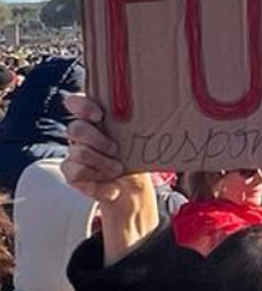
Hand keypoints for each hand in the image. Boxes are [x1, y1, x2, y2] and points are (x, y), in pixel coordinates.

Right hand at [61, 94, 158, 266]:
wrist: (132, 188)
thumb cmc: (135, 156)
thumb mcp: (139, 138)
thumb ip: (137, 122)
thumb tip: (159, 110)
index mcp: (95, 119)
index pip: (76, 103)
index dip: (82, 106)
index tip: (99, 115)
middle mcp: (81, 133)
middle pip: (76, 128)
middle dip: (98, 140)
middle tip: (116, 150)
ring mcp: (74, 152)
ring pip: (78, 152)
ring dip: (102, 163)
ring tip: (118, 170)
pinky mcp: (72, 172)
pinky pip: (75, 173)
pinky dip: (97, 182)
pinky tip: (110, 186)